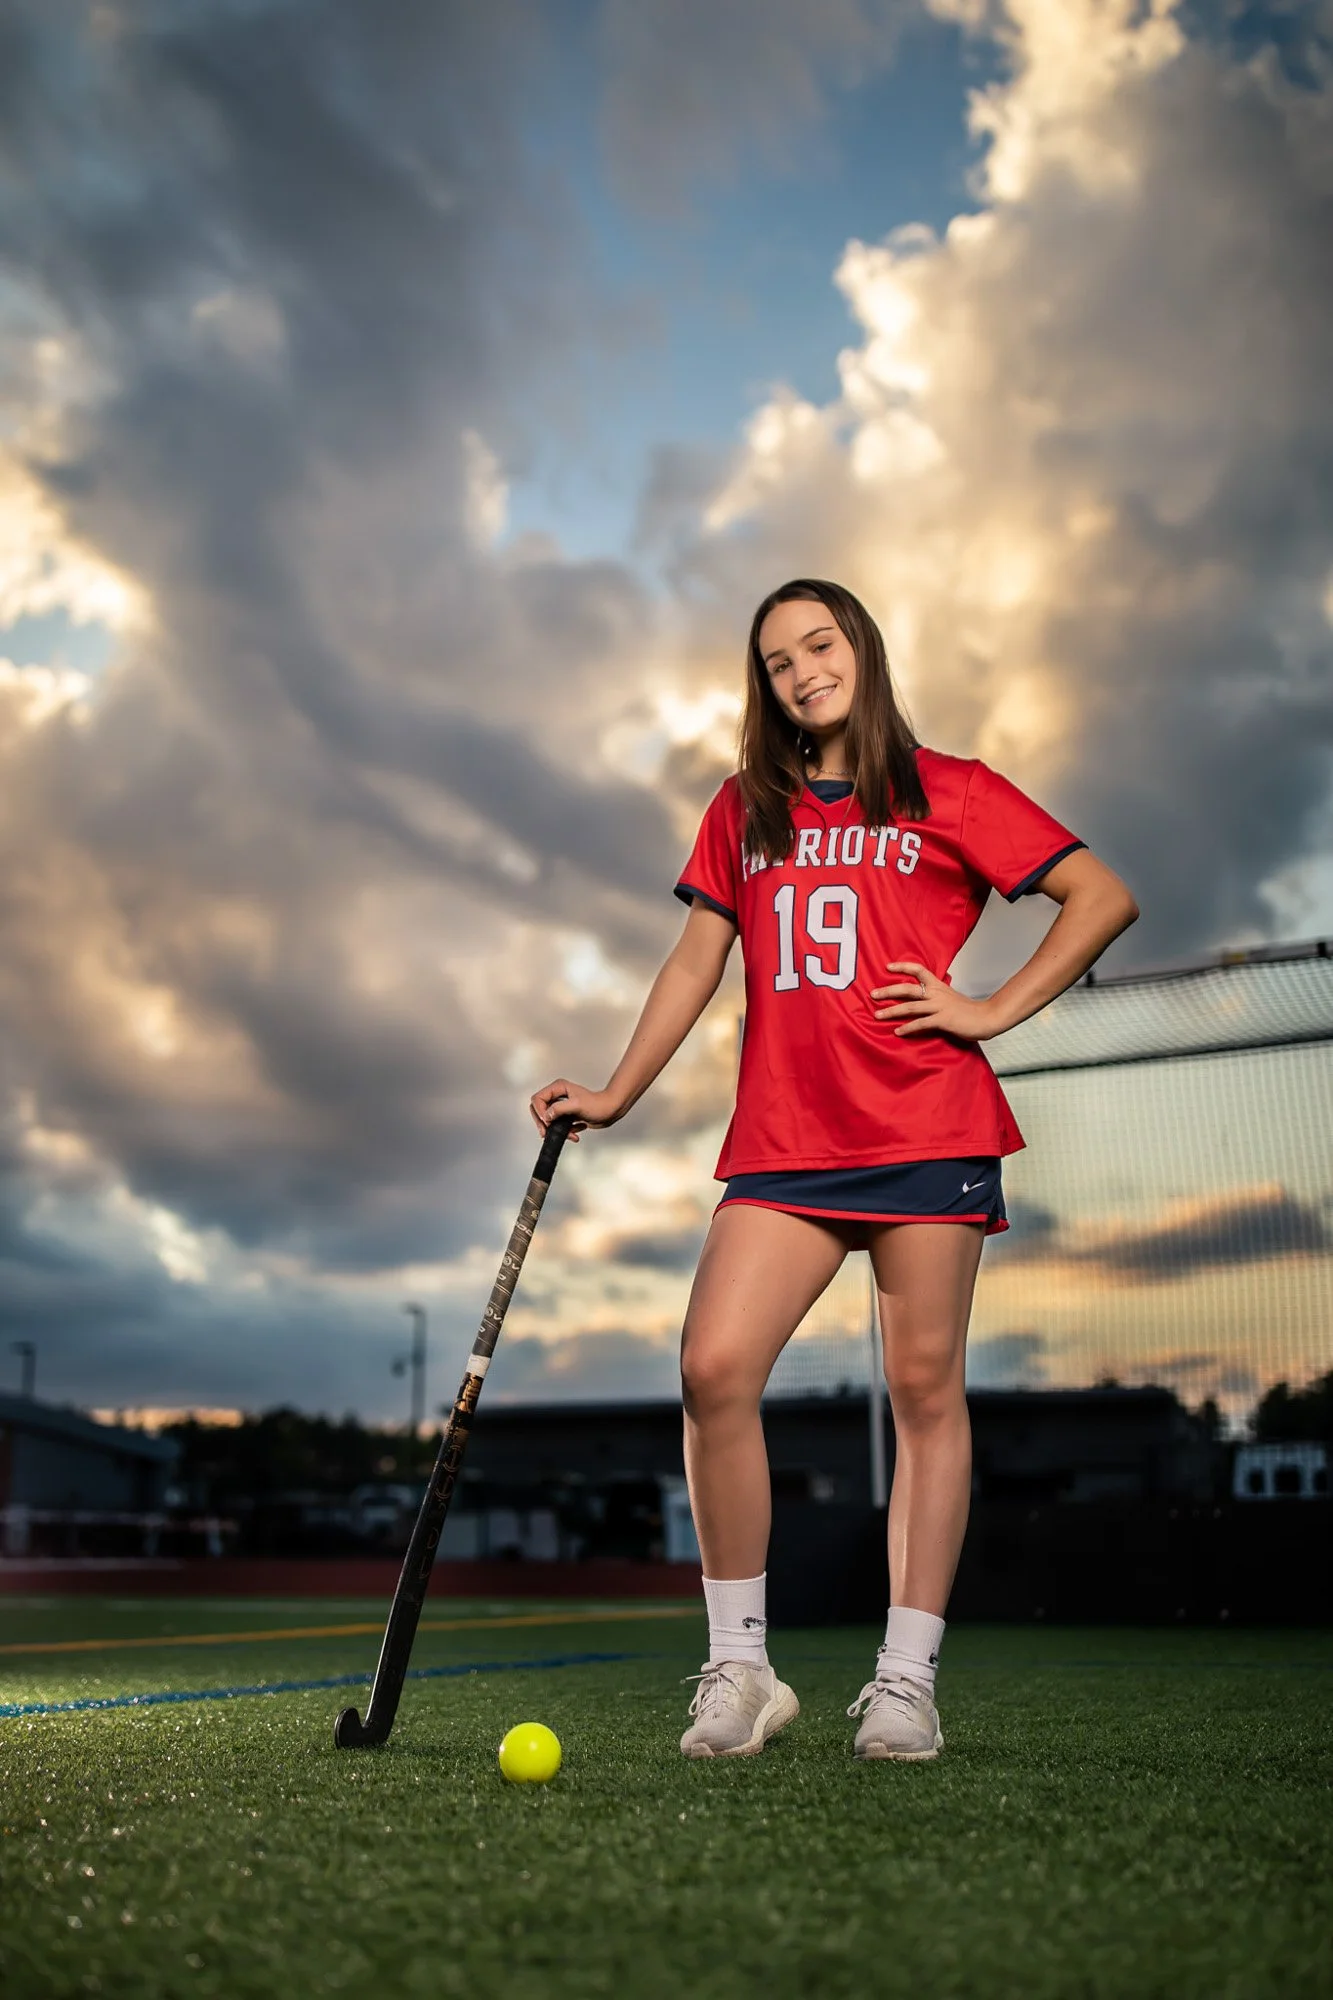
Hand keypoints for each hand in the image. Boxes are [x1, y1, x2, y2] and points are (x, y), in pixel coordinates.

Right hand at [529, 1079, 622, 1140]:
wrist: (611, 1111)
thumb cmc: (598, 1104)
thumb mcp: (577, 1105)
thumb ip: (559, 1109)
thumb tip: (547, 1116)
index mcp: (558, 1088)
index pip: (538, 1099)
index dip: (539, 1111)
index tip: (547, 1121)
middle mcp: (558, 1095)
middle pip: (539, 1109)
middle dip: (542, 1123)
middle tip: (546, 1132)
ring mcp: (562, 1106)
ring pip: (548, 1120)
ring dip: (555, 1130)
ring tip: (567, 1135)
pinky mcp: (567, 1115)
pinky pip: (558, 1125)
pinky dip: (565, 1132)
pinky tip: (575, 1133)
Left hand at [870, 962, 997, 1040]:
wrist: (986, 1017)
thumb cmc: (969, 1010)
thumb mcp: (950, 997)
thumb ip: (936, 995)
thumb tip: (923, 996)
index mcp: (938, 986)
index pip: (919, 970)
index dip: (902, 967)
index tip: (888, 967)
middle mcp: (936, 994)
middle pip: (908, 989)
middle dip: (888, 991)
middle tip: (873, 994)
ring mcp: (939, 1007)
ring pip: (910, 1007)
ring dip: (892, 1011)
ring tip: (877, 1015)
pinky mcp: (943, 1020)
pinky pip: (921, 1023)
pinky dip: (908, 1028)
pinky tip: (898, 1032)